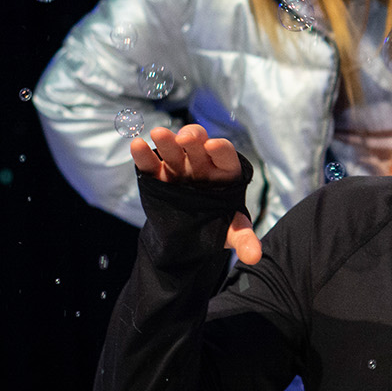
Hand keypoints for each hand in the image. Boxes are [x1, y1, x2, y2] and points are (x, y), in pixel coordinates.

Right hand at [130, 124, 261, 264]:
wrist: (191, 231)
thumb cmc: (218, 223)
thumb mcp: (232, 231)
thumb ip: (243, 238)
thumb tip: (254, 257)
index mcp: (225, 173)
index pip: (225, 156)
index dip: (220, 150)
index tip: (213, 146)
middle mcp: (202, 165)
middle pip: (199, 146)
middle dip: (193, 139)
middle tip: (185, 138)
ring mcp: (180, 168)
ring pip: (174, 150)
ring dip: (167, 142)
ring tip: (158, 134)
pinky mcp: (159, 175)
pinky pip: (151, 163)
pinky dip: (144, 155)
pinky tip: (137, 145)